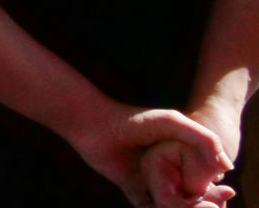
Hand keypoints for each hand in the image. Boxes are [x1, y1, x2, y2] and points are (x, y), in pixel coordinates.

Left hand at [65, 102, 231, 206]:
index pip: (204, 178)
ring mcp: (151, 180)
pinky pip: (151, 207)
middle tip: (211, 204)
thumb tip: (226, 166)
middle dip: (202, 201)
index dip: (214, 187)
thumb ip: (203, 138)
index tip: (222, 189)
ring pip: (174, 204)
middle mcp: (168, 168)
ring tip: (190, 205)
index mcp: (181, 154)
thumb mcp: (173, 123)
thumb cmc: (134, 120)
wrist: (93, 124)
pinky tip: (166, 206)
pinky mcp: (134, 189)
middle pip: (191, 194)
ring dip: (183, 207)